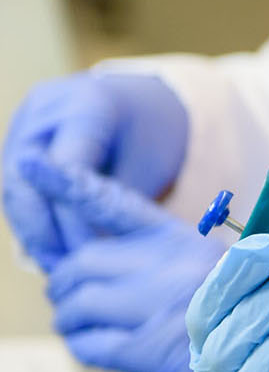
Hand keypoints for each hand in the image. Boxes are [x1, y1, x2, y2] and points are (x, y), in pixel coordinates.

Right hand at [3, 72, 188, 268]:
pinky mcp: (17, 143)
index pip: (66, 171)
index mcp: (86, 106)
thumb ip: (114, 204)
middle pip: (24, 180)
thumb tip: (93, 256)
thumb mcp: (146, 165)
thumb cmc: (152, 137)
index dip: (72, 219)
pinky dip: (30, 221)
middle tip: (63, 269)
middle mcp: (46, 110)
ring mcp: (25, 124)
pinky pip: (15, 188)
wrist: (142, 102)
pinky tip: (48, 252)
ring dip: (31, 231)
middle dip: (41, 231)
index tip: (87, 256)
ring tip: (55, 267)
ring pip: (13, 188)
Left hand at [25, 158, 218, 371]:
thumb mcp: (228, 269)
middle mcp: (165, 267)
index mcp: (183, 241)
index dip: (66, 183)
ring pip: (76, 303)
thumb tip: (121, 257)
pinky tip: (96, 346)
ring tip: (80, 324)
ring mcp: (153, 308)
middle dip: (66, 279)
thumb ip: (178, 258)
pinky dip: (83, 344)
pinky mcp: (146, 353)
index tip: (31, 164)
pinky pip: (88, 343)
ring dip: (70, 316)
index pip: (112, 204)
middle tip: (69, 294)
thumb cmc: (258, 315)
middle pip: (82, 260)